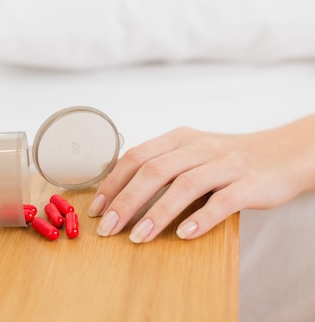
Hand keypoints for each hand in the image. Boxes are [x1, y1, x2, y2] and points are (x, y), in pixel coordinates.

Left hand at [87, 119, 314, 242]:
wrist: (281, 154)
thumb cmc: (228, 159)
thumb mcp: (192, 152)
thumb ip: (163, 165)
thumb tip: (120, 192)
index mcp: (180, 138)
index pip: (138, 155)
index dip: (113, 181)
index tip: (95, 207)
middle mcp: (200, 147)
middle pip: (155, 170)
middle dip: (126, 199)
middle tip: (107, 227)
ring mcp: (225, 164)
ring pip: (184, 185)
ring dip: (157, 212)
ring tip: (138, 237)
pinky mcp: (249, 184)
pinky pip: (222, 202)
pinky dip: (201, 218)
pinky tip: (184, 234)